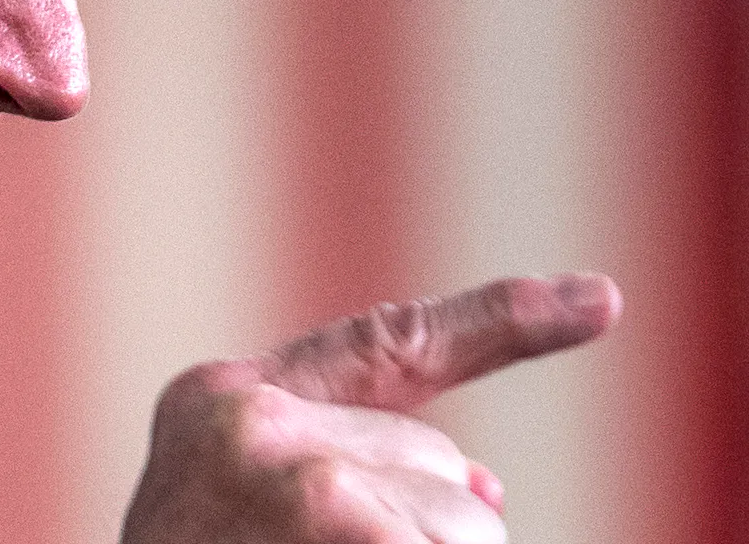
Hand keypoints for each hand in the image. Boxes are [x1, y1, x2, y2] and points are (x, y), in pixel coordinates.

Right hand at [120, 274, 620, 543]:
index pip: (381, 342)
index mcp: (216, 399)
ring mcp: (303, 484)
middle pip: (436, 463)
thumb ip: (339, 469)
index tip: (601, 298)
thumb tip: (484, 486)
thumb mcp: (230, 513)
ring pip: (467, 525)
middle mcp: (254, 421)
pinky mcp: (354, 535)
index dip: (506, 318)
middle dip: (410, 532)